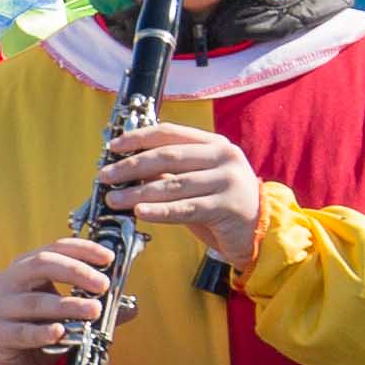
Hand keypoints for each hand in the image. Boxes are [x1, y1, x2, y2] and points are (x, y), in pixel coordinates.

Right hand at [0, 224, 119, 364]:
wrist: (2, 356)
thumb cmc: (35, 324)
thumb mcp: (63, 309)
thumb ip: (93, 304)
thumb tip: (131, 307)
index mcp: (27, 266)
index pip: (56, 247)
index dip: (83, 249)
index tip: (109, 257)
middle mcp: (11, 280)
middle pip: (42, 264)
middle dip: (76, 272)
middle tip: (104, 284)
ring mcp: (2, 306)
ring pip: (36, 302)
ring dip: (68, 305)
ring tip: (93, 310)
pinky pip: (23, 332)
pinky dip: (43, 332)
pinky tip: (60, 332)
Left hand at [102, 120, 264, 274]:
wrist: (260, 230)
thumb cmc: (222, 205)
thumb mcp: (197, 180)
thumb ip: (170, 172)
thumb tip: (129, 167)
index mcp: (214, 144)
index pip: (169, 133)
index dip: (138, 138)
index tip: (113, 147)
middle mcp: (224, 157)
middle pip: (168, 157)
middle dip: (131, 166)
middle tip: (105, 176)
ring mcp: (228, 181)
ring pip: (174, 184)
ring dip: (139, 192)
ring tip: (114, 199)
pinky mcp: (227, 207)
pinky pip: (186, 208)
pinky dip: (160, 211)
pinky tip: (140, 212)